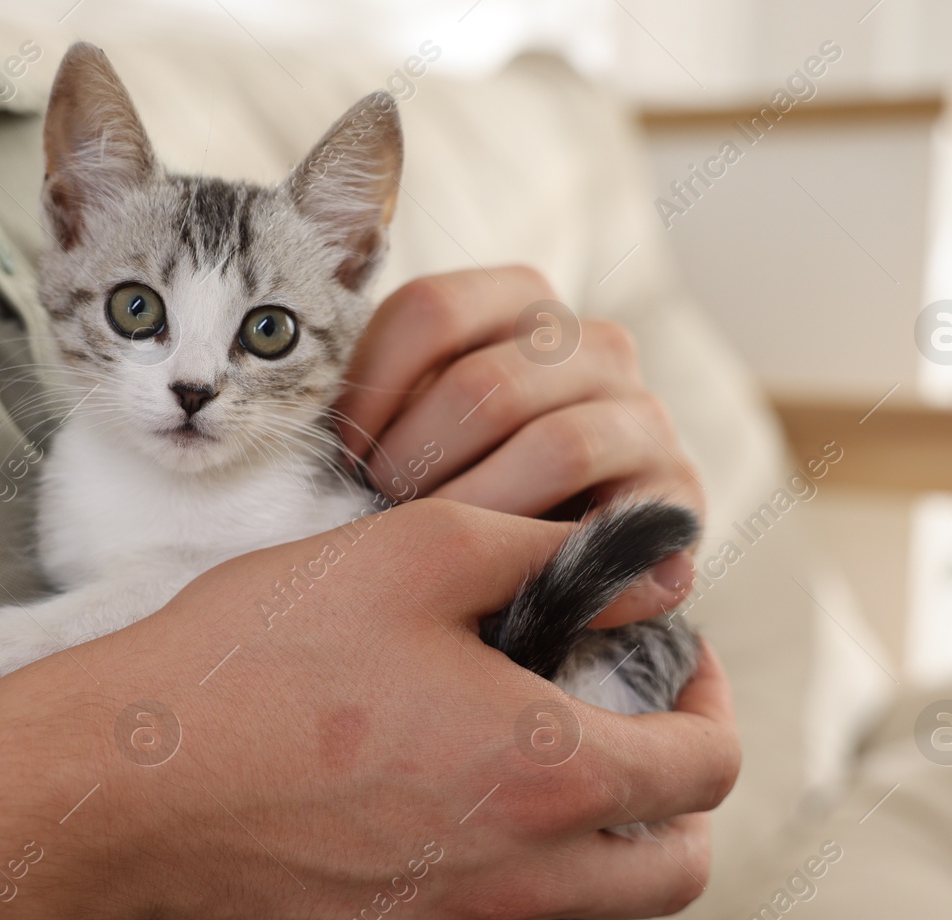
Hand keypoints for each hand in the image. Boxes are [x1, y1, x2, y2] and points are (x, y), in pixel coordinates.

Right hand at [92, 499, 738, 919]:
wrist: (130, 778)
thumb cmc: (262, 655)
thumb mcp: (415, 550)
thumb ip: (549, 552)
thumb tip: (652, 570)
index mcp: (548, 766)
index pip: (707, 765)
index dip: (709, 698)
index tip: (668, 660)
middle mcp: (523, 868)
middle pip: (682, 865)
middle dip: (686, 790)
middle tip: (633, 721)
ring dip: (627, 859)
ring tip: (577, 787)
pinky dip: (556, 916)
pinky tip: (508, 847)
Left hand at [335, 267, 703, 623]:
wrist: (556, 564)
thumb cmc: (451, 488)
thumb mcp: (404, 427)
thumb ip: (368, 405)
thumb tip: (274, 417)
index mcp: (520, 303)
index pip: (431, 309)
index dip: (371, 389)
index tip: (342, 454)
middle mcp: (593, 344)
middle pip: (488, 385)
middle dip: (420, 465)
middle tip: (383, 516)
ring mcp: (643, 413)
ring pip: (558, 445)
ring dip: (480, 513)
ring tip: (439, 550)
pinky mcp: (677, 493)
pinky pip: (620, 518)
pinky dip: (555, 554)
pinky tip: (514, 582)